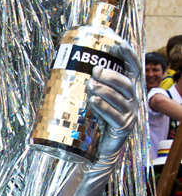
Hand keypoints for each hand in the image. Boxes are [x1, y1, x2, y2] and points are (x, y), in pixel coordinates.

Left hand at [86, 42, 140, 160]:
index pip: (133, 69)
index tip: (118, 44)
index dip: (128, 56)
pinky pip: (115, 115)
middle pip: (126, 83)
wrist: (97, 151)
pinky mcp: (123, 127)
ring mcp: (130, 114)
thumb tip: (62, 65)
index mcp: (127, 90)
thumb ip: (86, 84)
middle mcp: (132, 100)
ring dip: (104, 89)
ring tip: (90, 85)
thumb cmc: (93, 122)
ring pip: (120, 98)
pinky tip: (93, 100)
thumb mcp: (92, 100)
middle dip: (110, 75)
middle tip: (94, 71)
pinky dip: (104, 107)